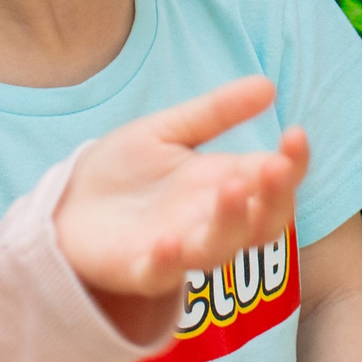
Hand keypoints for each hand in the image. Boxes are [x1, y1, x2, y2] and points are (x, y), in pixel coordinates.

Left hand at [55, 76, 307, 327]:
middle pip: (263, 223)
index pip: (276, 182)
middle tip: (276, 166)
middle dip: (276, 197)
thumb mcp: (169, 130)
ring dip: (232, 223)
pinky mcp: (138, 270)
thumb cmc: (123, 171)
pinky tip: (170, 241)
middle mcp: (210, 221)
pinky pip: (160, 276)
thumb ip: (215, 112)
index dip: (293, 164)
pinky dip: (169, 263)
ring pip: (220, 250)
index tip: (295, 134)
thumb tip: (268, 85)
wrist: (66, 201)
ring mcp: (178, 248)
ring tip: (234, 187)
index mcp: (225, 185)